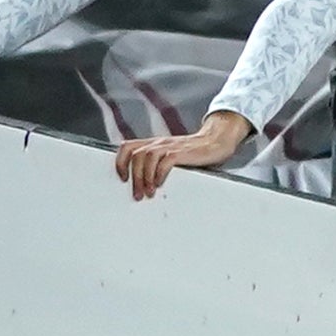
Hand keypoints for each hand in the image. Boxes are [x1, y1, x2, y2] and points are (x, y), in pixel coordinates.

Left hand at [110, 108, 257, 198]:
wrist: (215, 141)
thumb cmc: (194, 152)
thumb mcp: (171, 154)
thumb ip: (157, 162)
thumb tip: (144, 181)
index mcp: (153, 143)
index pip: (127, 147)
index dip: (120, 162)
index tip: (123, 179)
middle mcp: (158, 143)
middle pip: (135, 155)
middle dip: (134, 178)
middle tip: (137, 194)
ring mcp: (169, 146)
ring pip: (146, 158)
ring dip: (144, 177)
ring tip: (148, 192)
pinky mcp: (181, 152)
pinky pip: (164, 161)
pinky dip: (159, 173)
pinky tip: (160, 183)